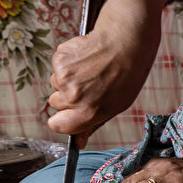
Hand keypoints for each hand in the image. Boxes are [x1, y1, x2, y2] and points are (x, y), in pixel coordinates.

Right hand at [46, 0, 169, 146]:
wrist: (128, 39)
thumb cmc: (127, 73)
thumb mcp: (116, 105)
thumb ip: (93, 124)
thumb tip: (78, 143)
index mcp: (89, 112)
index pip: (57, 125)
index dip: (62, 119)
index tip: (70, 112)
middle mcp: (74, 96)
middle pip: (55, 104)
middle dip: (67, 96)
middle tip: (89, 83)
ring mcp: (65, 77)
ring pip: (56, 83)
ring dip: (69, 77)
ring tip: (92, 68)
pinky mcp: (60, 58)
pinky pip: (57, 66)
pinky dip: (68, 61)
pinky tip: (86, 56)